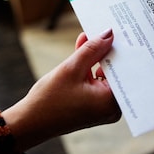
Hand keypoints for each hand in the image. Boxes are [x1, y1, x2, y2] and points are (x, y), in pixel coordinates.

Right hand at [2, 29, 120, 150]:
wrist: (28, 123)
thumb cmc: (49, 101)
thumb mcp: (72, 68)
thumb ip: (92, 49)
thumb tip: (109, 33)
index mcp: (112, 102)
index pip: (125, 70)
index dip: (121, 49)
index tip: (120, 32)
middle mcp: (112, 108)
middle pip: (115, 72)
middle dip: (106, 51)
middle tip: (104, 30)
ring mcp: (103, 108)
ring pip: (104, 75)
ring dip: (95, 57)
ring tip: (88, 37)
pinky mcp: (93, 106)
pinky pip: (96, 82)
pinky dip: (89, 68)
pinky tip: (82, 50)